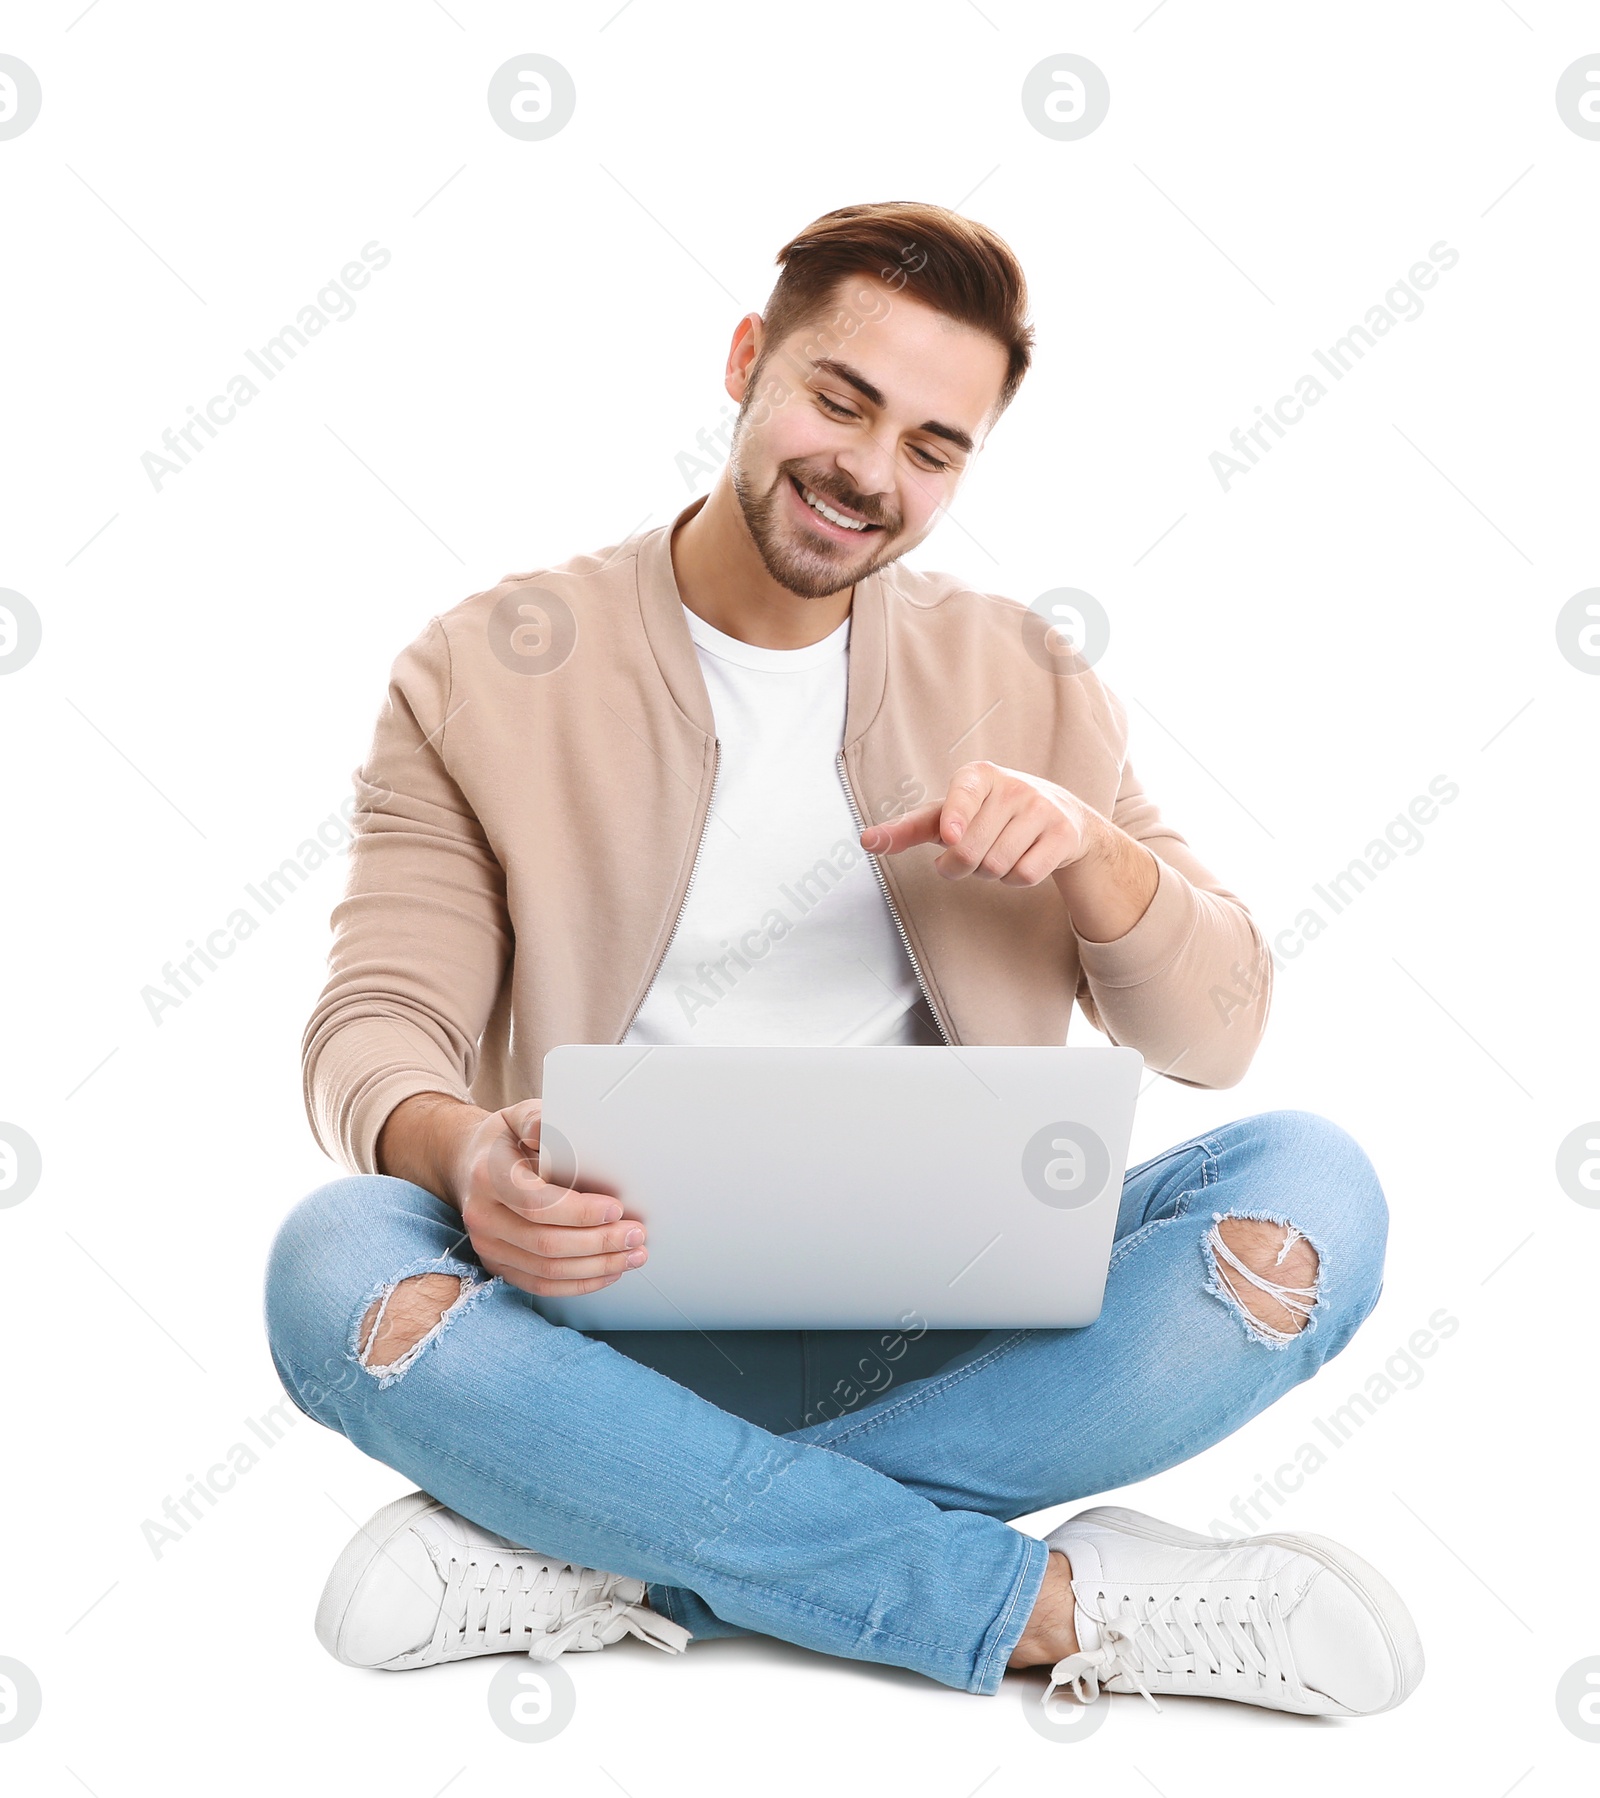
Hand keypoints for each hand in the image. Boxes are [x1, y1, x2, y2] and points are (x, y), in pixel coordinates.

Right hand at [449, 1099, 648, 1298]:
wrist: (468, 1165)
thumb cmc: (503, 1141)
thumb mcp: (516, 1117)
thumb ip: (535, 1120)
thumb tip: (550, 1128)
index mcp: (489, 1177)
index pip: (537, 1204)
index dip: (580, 1212)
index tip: (616, 1209)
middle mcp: (483, 1217)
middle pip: (546, 1243)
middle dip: (598, 1242)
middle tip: (636, 1234)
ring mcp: (488, 1246)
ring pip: (547, 1270)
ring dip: (596, 1266)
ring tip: (631, 1255)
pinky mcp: (498, 1265)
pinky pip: (540, 1285)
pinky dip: (579, 1283)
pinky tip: (607, 1272)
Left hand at [859, 760, 1098, 886]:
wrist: (1059, 816)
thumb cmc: (988, 816)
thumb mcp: (949, 815)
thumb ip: (908, 828)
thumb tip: (866, 840)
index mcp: (978, 775)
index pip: (963, 796)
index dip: (956, 818)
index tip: (950, 835)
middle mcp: (1012, 786)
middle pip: (970, 851)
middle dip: (961, 867)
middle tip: (970, 854)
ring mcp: (1041, 808)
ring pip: (996, 867)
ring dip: (989, 874)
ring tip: (999, 851)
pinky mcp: (1063, 833)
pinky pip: (1024, 876)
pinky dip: (1015, 880)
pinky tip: (1022, 858)